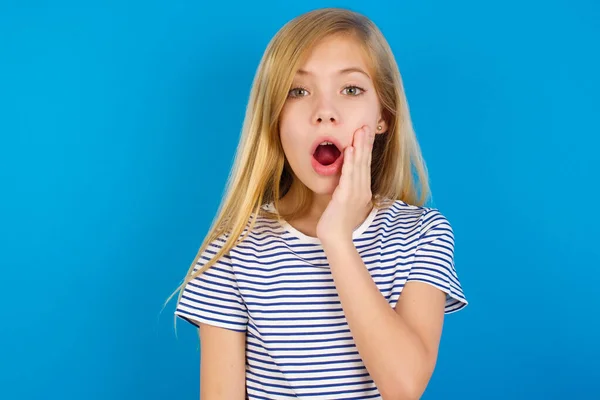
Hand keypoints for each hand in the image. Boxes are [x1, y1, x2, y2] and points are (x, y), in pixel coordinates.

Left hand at [316, 125, 374, 244]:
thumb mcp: (344, 203)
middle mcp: (362, 190)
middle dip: (365, 143)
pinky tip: (351, 149)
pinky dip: (350, 161)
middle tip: (366, 125)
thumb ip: (346, 190)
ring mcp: (355, 193)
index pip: (365, 165)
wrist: (335, 239)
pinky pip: (349, 175)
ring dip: (360, 146)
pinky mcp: (346, 196)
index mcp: (362, 191)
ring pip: (358, 165)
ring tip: (360, 131)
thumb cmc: (337, 223)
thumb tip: (343, 180)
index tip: (366, 133)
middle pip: (365, 162)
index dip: (366, 149)